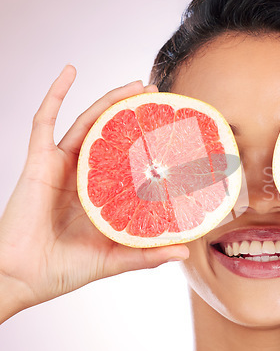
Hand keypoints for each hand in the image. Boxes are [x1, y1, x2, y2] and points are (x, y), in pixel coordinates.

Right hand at [0, 66, 188, 323]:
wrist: (23, 277)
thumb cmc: (65, 269)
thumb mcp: (115, 258)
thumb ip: (147, 255)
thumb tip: (186, 250)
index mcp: (102, 193)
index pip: (129, 158)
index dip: (147, 141)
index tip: (171, 130)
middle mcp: (84, 174)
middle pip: (111, 133)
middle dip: (133, 112)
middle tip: (157, 97)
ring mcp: (61, 165)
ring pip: (87, 121)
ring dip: (109, 99)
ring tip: (135, 85)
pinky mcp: (38, 161)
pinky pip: (44, 120)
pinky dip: (55, 94)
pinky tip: (70, 72)